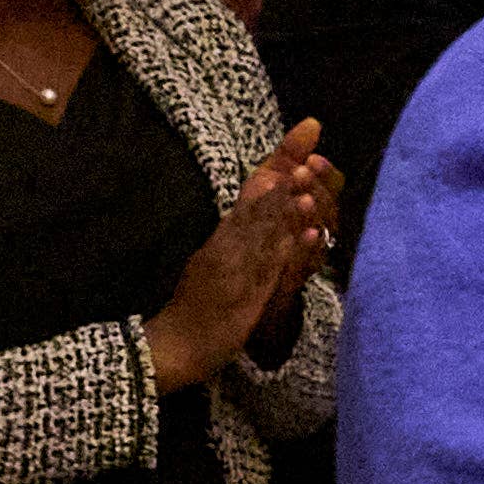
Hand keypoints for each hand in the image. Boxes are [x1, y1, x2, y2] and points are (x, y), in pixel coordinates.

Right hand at [146, 125, 337, 389]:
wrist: (174, 345)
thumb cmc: (198, 305)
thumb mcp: (217, 263)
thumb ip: (243, 236)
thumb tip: (265, 209)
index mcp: (223, 238)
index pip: (254, 199)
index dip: (279, 170)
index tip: (307, 139)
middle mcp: (228, 248)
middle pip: (260, 211)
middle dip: (285, 187)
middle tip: (308, 163)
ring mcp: (235, 271)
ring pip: (265, 237)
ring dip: (287, 214)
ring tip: (308, 193)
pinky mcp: (243, 297)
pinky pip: (270, 271)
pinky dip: (290, 252)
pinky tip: (309, 237)